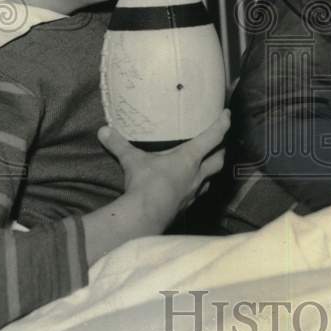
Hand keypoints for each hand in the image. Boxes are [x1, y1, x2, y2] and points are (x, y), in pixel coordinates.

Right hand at [97, 110, 229, 233]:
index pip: (213, 136)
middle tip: (219, 141)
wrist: (145, 216)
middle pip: (219, 159)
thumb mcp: (131, 160)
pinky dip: (197, 186)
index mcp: (189, 157)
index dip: (222, 123)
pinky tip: (190, 186)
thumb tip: (103, 131)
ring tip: (206, 164)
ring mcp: (194, 191)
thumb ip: (119, 144)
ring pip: (211, 178)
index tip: (227, 114)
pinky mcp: (187, 205)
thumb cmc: (144, 183)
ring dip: (211, 169)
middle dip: (221, 149)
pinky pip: (198, 193)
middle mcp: (197, 174)